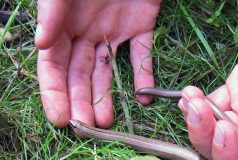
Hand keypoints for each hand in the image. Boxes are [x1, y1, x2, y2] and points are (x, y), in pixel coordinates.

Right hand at [36, 0, 160, 127]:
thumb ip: (52, 13)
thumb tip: (42, 44)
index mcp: (65, 24)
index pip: (55, 64)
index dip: (55, 92)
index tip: (60, 118)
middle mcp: (88, 32)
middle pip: (81, 74)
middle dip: (81, 101)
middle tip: (85, 126)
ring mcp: (115, 32)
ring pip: (108, 70)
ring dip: (107, 96)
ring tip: (106, 121)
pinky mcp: (141, 26)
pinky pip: (142, 54)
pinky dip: (144, 75)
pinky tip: (143, 97)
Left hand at [178, 1, 237, 158]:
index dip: (231, 154)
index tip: (224, 130)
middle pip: (228, 149)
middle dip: (208, 137)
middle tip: (200, 113)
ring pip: (217, 127)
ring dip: (199, 119)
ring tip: (192, 100)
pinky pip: (214, 104)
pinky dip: (198, 103)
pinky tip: (192, 95)